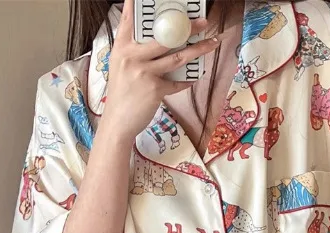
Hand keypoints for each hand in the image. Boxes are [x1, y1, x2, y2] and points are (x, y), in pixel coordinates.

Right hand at [102, 0, 220, 143]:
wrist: (117, 123)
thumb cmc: (121, 95)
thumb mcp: (121, 67)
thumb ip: (134, 51)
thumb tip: (156, 40)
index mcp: (122, 47)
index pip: (129, 19)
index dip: (138, 5)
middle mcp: (131, 56)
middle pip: (164, 36)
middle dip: (187, 28)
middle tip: (202, 22)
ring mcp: (143, 72)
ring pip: (177, 57)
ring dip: (198, 50)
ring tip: (212, 43)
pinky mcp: (154, 89)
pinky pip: (176, 82)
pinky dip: (185, 80)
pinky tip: (192, 77)